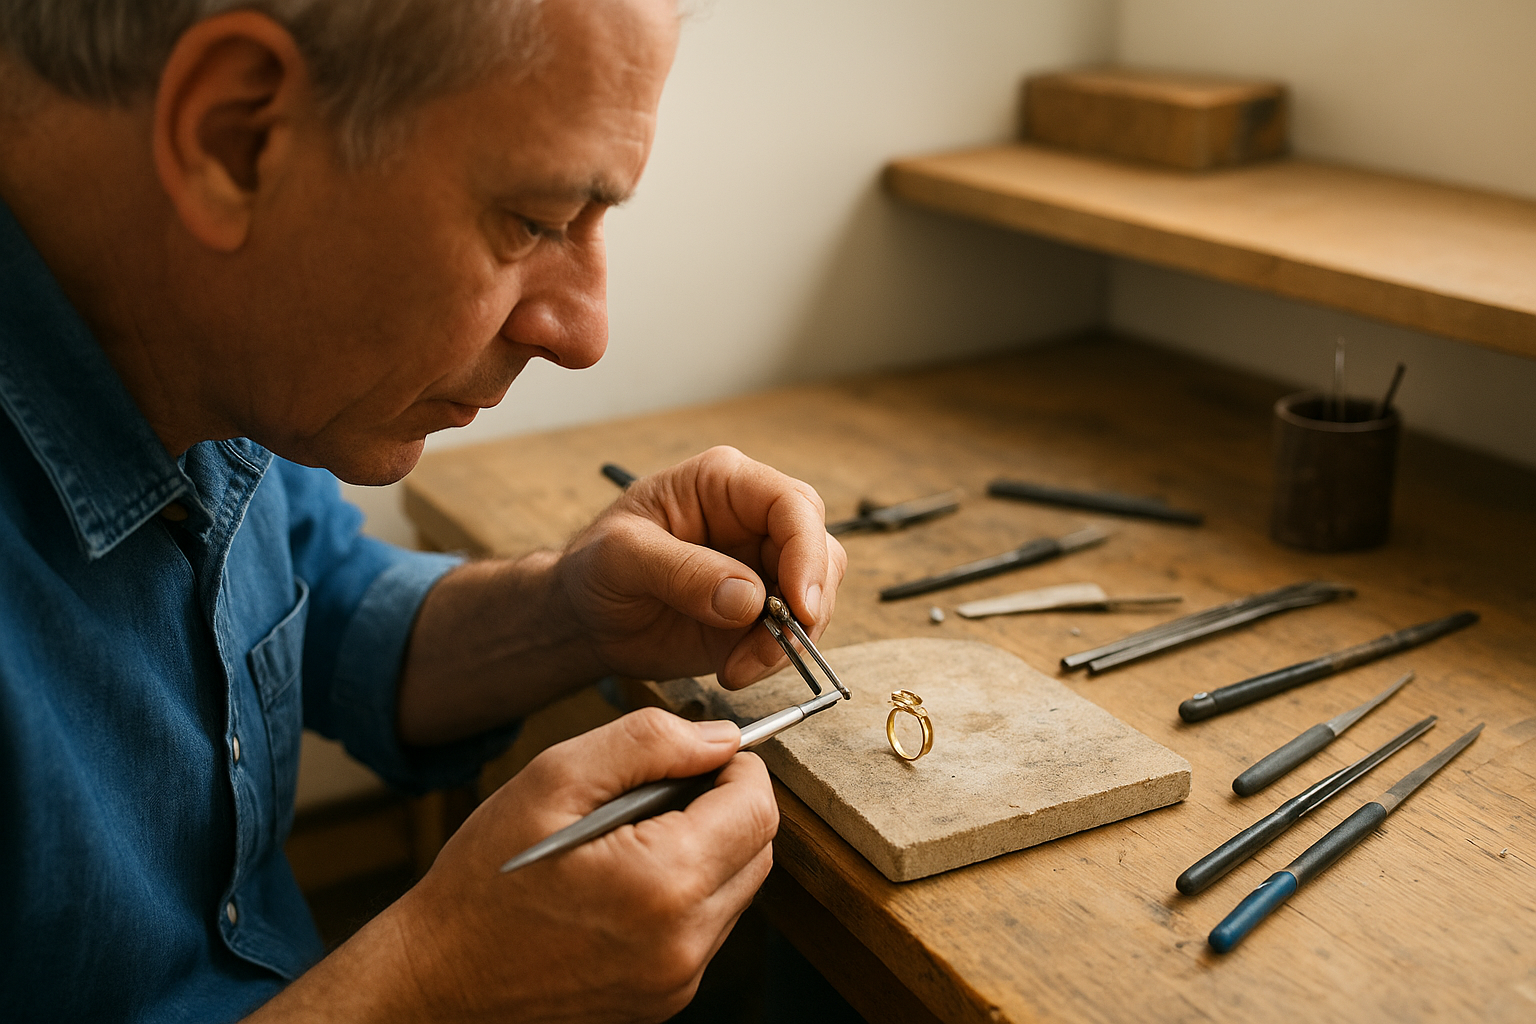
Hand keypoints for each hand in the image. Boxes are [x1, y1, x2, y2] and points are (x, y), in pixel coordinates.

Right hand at [251, 709, 776, 1022]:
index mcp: (664, 884)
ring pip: (737, 890)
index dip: (739, 764)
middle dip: (727, 805)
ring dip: (710, 849)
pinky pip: (707, 928)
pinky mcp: (665, 999)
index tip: (704, 750)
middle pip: (759, 850)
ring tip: (636, 833)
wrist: (439, 976)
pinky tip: (628, 878)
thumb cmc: (484, 878)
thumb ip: (647, 743)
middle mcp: (684, 943)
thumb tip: (720, 736)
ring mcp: (677, 980)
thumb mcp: (554, 780)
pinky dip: (687, 892)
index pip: (757, 807)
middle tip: (664, 786)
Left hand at [555, 445, 846, 687]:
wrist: (586, 619)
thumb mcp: (621, 557)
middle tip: (774, 645)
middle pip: (819, 551)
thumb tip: (749, 598)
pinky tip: (734, 671)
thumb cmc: (596, 568)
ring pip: (816, 596)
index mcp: (723, 485)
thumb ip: (681, 571)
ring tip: (740, 666)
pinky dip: (776, 659)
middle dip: (808, 603)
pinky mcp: (761, 613)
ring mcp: (761, 568)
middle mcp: (753, 521)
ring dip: (792, 640)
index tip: (799, 604)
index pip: (792, 505)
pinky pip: (795, 635)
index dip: (807, 552)